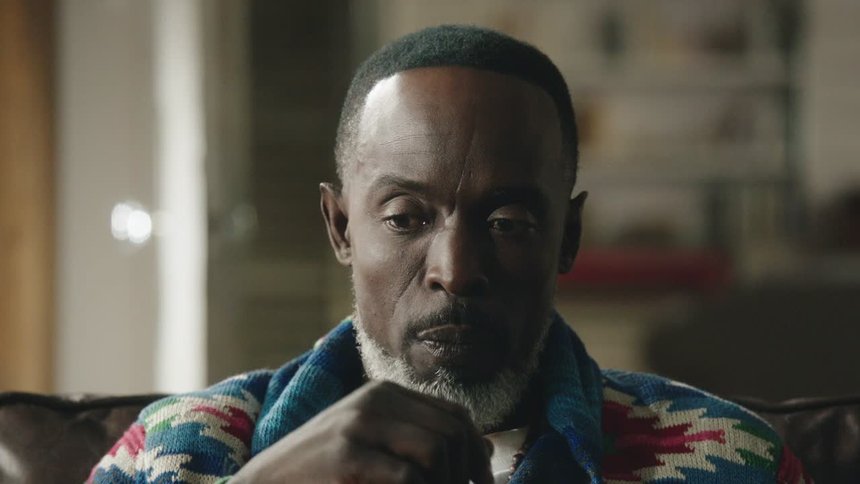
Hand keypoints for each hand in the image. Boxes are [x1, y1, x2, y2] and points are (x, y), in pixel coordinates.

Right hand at [231, 380, 493, 483]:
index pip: (455, 415)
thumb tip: (485, 450)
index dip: (477, 452)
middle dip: (466, 474)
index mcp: (385, 394)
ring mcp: (359, 425)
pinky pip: (407, 478)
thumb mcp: (373, 443)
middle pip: (451, 432)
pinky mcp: (347, 456)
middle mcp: (375, 401)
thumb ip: (419, 439)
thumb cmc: (324, 472)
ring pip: (436, 452)